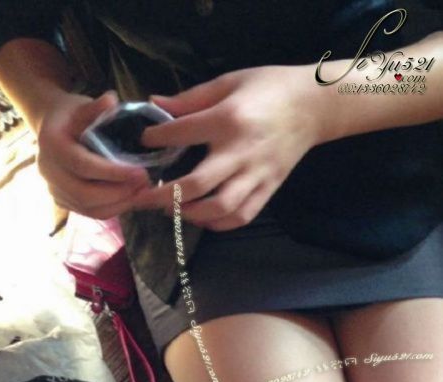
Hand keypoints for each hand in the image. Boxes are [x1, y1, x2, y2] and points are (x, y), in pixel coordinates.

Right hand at [36, 90, 150, 218]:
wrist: (52, 128)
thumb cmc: (71, 115)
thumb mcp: (82, 105)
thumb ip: (96, 107)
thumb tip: (111, 100)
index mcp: (51, 144)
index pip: (83, 166)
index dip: (113, 173)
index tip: (140, 172)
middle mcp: (48, 171)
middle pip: (85, 194)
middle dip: (119, 193)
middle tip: (145, 184)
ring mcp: (54, 189)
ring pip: (89, 208)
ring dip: (119, 204)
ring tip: (142, 192)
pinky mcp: (63, 201)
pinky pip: (90, 212)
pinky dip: (113, 208)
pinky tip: (131, 198)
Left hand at [133, 65, 320, 229]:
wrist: (314, 106)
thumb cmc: (269, 88)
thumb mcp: (229, 82)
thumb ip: (191, 98)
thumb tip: (156, 103)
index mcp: (229, 120)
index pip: (183, 134)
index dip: (157, 138)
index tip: (144, 141)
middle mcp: (242, 152)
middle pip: (197, 184)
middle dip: (164, 195)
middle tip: (142, 198)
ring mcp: (257, 175)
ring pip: (220, 208)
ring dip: (190, 215)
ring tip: (171, 210)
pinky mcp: (268, 189)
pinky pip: (241, 216)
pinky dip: (218, 224)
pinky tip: (201, 218)